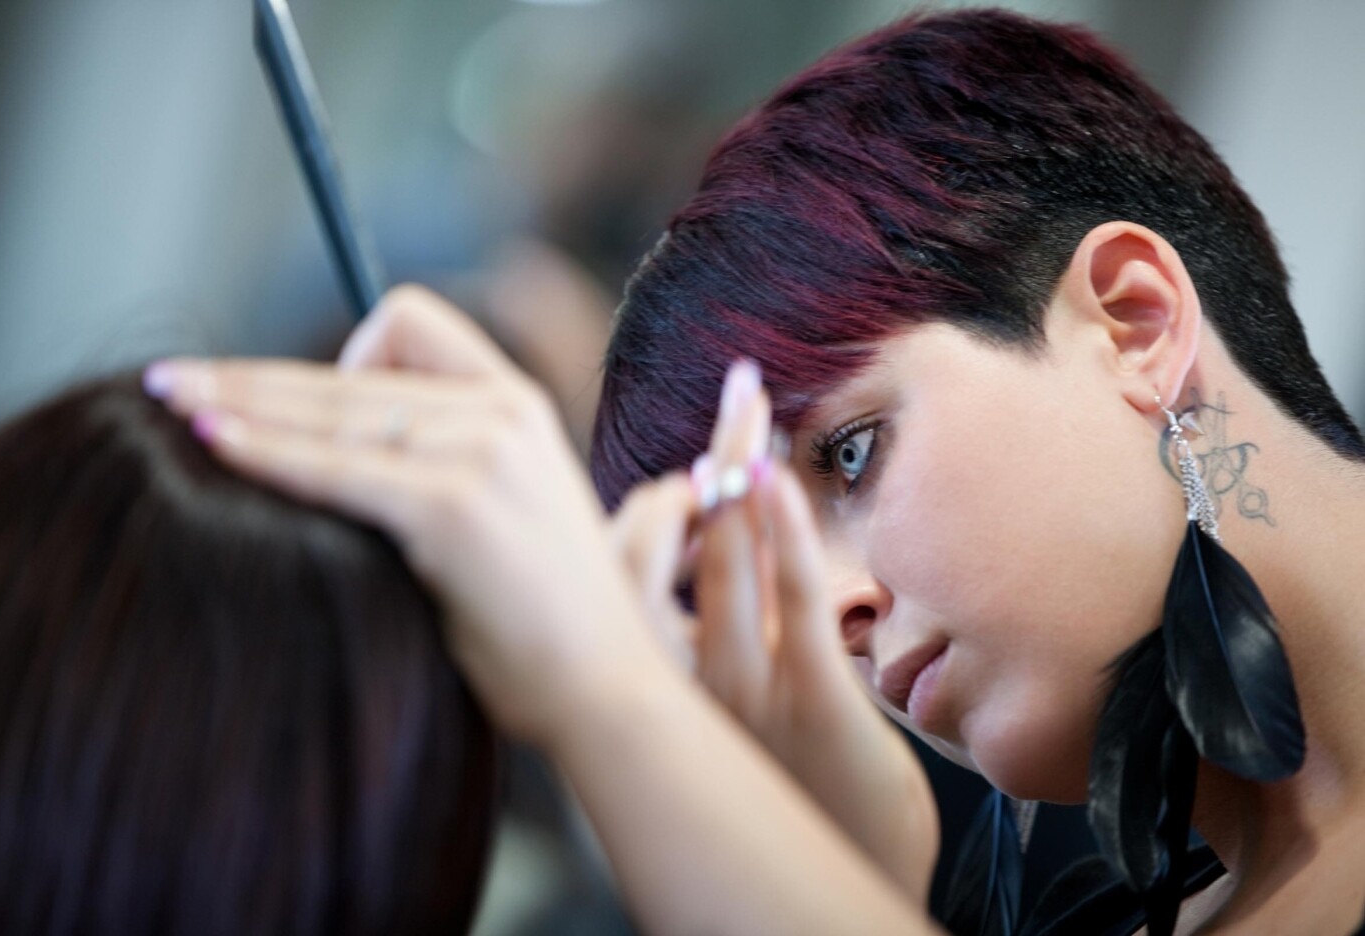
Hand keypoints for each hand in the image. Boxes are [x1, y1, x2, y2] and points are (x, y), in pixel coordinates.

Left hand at [143, 285, 668, 747]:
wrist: (604, 688)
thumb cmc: (546, 619)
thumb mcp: (512, 506)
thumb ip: (448, 459)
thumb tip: (342, 449)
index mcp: (516, 402)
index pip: (408, 321)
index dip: (345, 354)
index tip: (311, 416)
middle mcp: (501, 410)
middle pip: (345, 364)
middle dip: (250, 374)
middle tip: (173, 378)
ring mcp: (480, 453)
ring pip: (328, 406)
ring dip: (239, 402)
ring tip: (169, 398)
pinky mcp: (452, 508)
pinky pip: (334, 468)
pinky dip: (266, 455)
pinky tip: (210, 444)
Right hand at [610, 360, 939, 899]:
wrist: (815, 913)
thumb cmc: (774, 816)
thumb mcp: (718, 737)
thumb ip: (694, 653)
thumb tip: (706, 572)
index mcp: (662, 681)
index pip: (635, 567)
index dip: (657, 499)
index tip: (693, 451)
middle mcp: (688, 679)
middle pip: (673, 545)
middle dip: (709, 460)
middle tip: (739, 388)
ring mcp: (745, 691)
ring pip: (721, 564)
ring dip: (738, 476)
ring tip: (753, 407)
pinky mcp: (810, 708)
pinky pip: (788, 605)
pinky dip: (779, 536)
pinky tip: (775, 480)